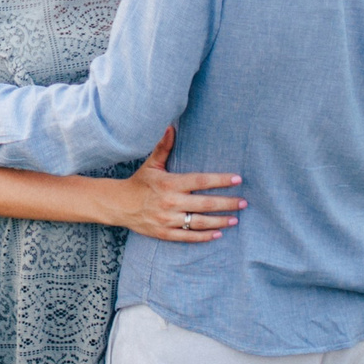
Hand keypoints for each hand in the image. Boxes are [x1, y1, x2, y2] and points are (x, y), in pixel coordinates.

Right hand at [118, 128, 244, 243]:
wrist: (119, 205)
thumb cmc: (139, 182)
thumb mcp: (151, 164)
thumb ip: (163, 147)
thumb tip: (171, 126)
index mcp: (170, 184)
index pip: (201, 181)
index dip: (220, 180)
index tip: (237, 179)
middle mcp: (171, 202)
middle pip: (205, 204)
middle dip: (227, 203)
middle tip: (244, 203)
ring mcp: (168, 220)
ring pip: (199, 222)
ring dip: (220, 221)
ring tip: (235, 219)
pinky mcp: (165, 233)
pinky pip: (188, 237)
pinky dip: (204, 236)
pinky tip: (218, 233)